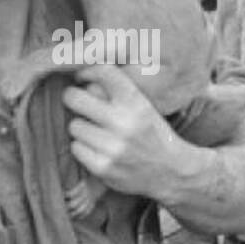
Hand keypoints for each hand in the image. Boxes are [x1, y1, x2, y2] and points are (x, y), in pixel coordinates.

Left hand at [62, 65, 190, 199]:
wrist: (171, 172)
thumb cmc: (152, 133)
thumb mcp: (143, 106)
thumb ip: (116, 91)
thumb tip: (81, 74)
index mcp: (136, 102)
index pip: (102, 72)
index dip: (86, 72)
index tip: (81, 78)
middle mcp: (124, 123)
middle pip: (75, 98)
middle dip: (73, 99)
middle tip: (78, 103)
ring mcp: (113, 147)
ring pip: (74, 125)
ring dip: (82, 128)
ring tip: (97, 132)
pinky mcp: (103, 167)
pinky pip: (76, 148)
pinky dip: (84, 149)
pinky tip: (98, 150)